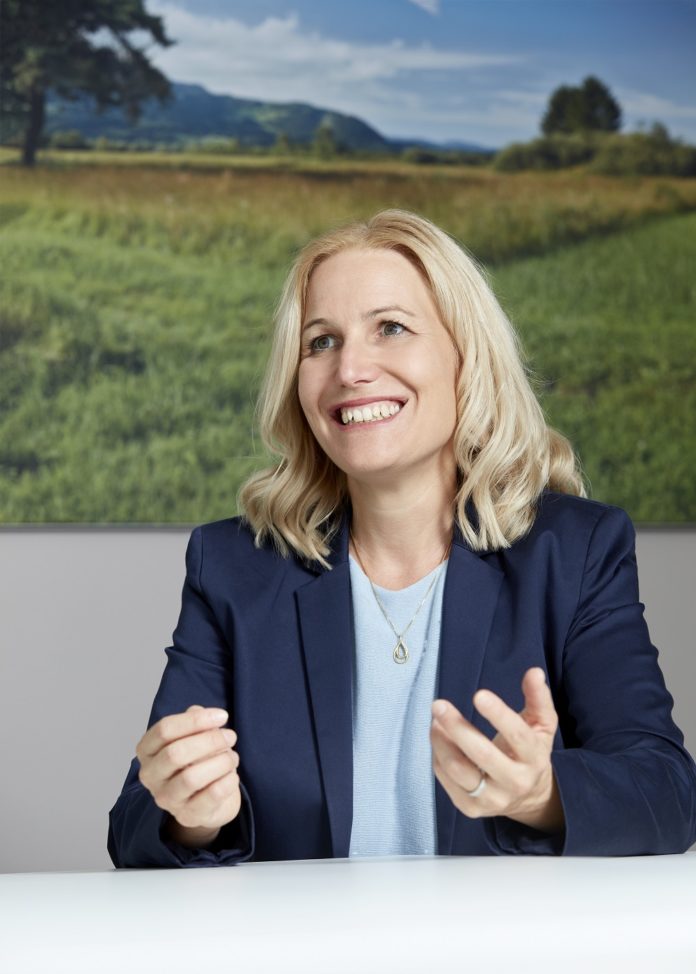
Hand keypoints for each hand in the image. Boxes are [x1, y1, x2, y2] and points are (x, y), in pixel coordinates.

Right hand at [136, 705, 241, 841]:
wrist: (209, 800)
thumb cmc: (198, 761)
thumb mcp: (194, 737)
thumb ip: (195, 721)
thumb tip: (199, 712)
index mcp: (147, 751)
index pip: (164, 730)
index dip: (195, 720)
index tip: (222, 716)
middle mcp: (150, 776)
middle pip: (175, 753)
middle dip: (210, 741)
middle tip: (231, 736)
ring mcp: (167, 799)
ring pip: (191, 777)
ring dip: (220, 762)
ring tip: (232, 757)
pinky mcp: (188, 815)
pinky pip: (211, 796)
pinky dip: (227, 781)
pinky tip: (232, 775)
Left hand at [430, 668, 563, 832]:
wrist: (530, 799)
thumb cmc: (531, 752)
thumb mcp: (542, 725)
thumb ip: (538, 698)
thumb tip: (534, 672)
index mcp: (534, 758)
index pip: (517, 735)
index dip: (498, 714)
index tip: (478, 694)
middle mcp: (515, 782)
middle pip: (482, 754)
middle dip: (457, 727)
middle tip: (439, 705)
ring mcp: (492, 799)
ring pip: (459, 770)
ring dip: (441, 741)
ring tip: (436, 720)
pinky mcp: (471, 808)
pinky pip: (446, 779)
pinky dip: (438, 755)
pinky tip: (438, 738)